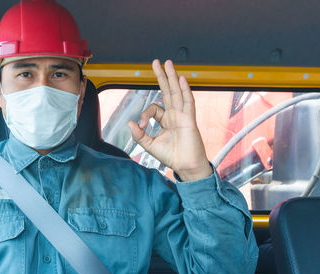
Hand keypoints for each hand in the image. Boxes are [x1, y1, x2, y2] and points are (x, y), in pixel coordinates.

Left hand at [128, 60, 212, 180]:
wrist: (186, 166)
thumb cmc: (172, 157)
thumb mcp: (150, 145)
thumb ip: (139, 135)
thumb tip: (130, 123)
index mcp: (166, 121)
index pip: (154, 108)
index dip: (145, 113)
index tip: (140, 124)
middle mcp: (175, 115)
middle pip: (168, 91)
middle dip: (162, 76)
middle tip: (157, 62)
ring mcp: (183, 116)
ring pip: (177, 93)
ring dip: (172, 77)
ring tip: (168, 63)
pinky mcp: (190, 120)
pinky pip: (188, 102)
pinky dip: (185, 90)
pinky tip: (181, 79)